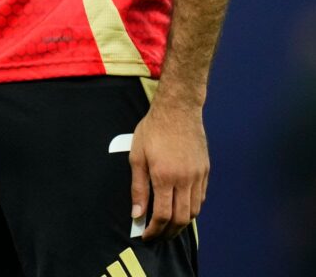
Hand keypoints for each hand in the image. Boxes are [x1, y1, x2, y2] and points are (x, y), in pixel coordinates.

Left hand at [129, 100, 208, 240]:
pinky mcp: (206, 170)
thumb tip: (137, 214)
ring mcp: (198, 175)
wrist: (178, 108)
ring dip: (181, 223)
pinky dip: (192, 208)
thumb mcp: (137, 156)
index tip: (146, 235)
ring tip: (169, 226)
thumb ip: (138, 187)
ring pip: (194, 211)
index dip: (154, 230)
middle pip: (181, 219)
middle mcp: (184, 179)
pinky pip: (202, 198)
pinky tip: (182, 207)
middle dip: (168, 233)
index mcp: (164, 176)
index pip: (162, 215)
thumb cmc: (154, 129)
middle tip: (158, 236)